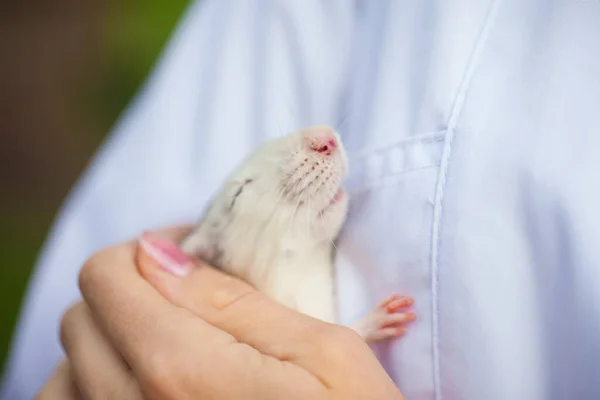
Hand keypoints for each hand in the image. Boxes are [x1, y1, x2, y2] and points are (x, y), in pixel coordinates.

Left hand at [44, 225, 404, 398]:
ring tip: (164, 331)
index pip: (107, 277)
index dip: (146, 248)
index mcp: (183, 370)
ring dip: (105, 338)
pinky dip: (94, 384)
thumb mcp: (321, 352)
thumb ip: (232, 301)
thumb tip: (159, 254)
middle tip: (187, 288)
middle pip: (81, 318)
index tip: (190, 249)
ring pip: (65, 373)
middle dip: (130, 285)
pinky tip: (143, 379)